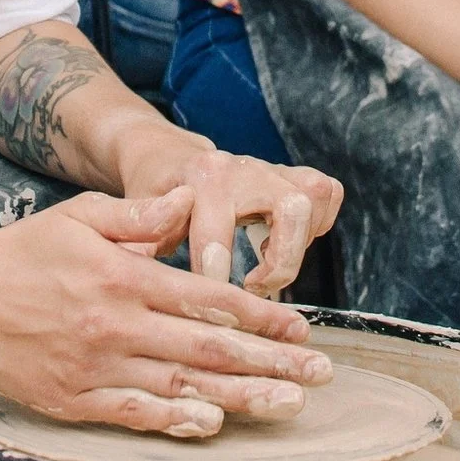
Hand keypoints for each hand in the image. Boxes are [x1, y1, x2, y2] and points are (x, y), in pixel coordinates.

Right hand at [0, 186, 333, 436]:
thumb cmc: (28, 250)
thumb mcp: (84, 215)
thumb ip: (142, 213)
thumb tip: (191, 197)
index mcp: (125, 275)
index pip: (208, 298)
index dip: (261, 316)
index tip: (301, 328)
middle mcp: (116, 323)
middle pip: (208, 346)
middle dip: (270, 360)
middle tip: (320, 373)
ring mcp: (95, 365)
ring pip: (180, 384)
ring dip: (239, 396)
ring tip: (287, 403)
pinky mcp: (71, 398)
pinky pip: (132, 413)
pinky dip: (173, 420)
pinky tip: (211, 425)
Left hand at [121, 141, 342, 296]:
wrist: (165, 156)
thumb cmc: (150, 190)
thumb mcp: (132, 214)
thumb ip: (136, 243)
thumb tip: (137, 281)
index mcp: (204, 175)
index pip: (220, 229)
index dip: (217, 273)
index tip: (214, 303)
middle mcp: (244, 167)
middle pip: (292, 206)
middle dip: (281, 259)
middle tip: (255, 287)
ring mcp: (272, 169)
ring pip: (314, 196)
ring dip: (300, 242)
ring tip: (270, 268)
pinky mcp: (292, 175)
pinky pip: (327, 194)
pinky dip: (316, 224)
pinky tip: (286, 245)